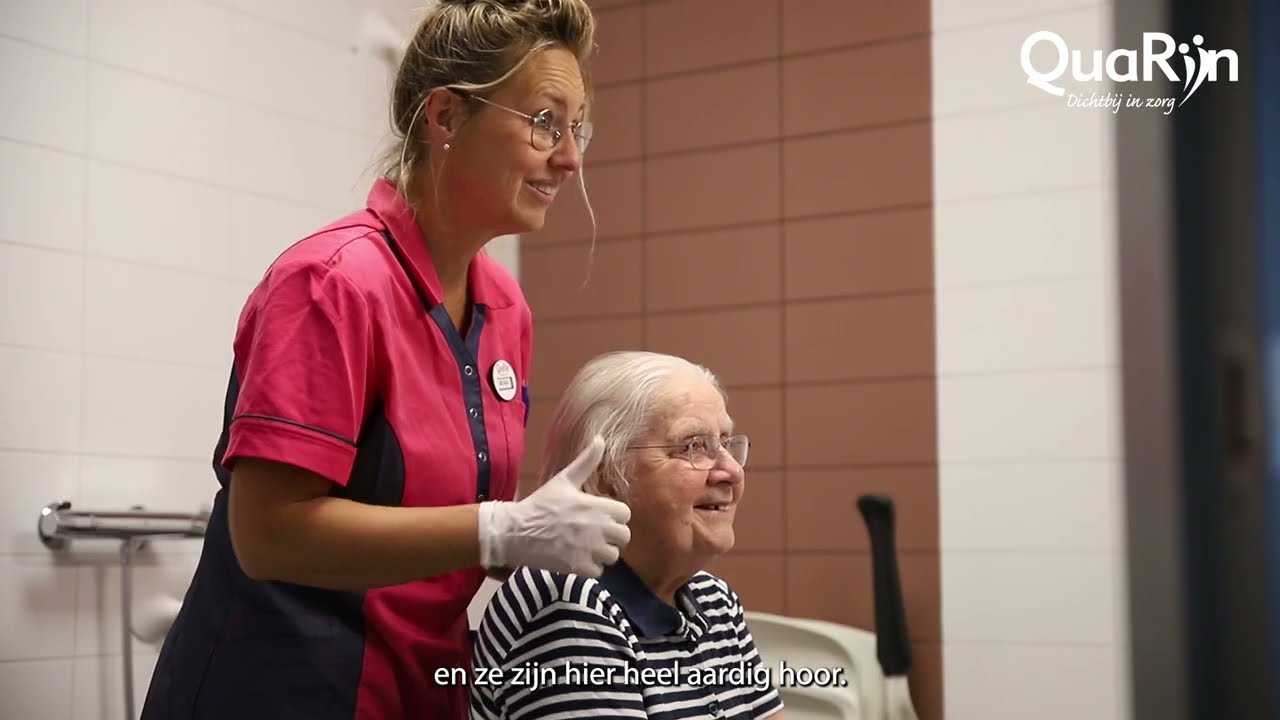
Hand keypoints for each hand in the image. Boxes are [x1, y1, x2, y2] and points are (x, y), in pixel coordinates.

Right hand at [478, 436, 631, 576]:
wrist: (516, 530)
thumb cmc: (540, 504)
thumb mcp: (564, 479)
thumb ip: (586, 462)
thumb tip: (600, 439)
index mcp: (597, 505)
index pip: (625, 514)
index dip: (615, 517)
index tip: (601, 518)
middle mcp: (597, 527)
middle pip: (624, 537)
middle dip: (612, 537)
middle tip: (596, 536)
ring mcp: (589, 548)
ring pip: (612, 556)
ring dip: (602, 554)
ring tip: (585, 548)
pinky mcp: (579, 566)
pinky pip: (598, 572)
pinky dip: (589, 568)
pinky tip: (576, 559)